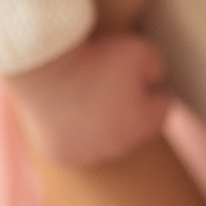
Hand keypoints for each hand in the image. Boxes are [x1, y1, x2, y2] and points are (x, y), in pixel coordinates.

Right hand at [7, 33, 170, 165]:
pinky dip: (72, 129)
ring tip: (86, 91)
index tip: (136, 72)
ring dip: (99, 121)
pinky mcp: (60, 155)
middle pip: (132, 127)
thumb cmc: (94, 58)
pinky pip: (74, 144)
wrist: (43, 67)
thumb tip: (154, 81)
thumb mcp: (141, 50)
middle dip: (126, 107)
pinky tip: (67, 107)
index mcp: (141, 126)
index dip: (152, 86)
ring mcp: (86, 156)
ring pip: (102, 139)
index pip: (162, 108)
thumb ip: (156, 68)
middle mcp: (116, 149)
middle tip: (108, 80)